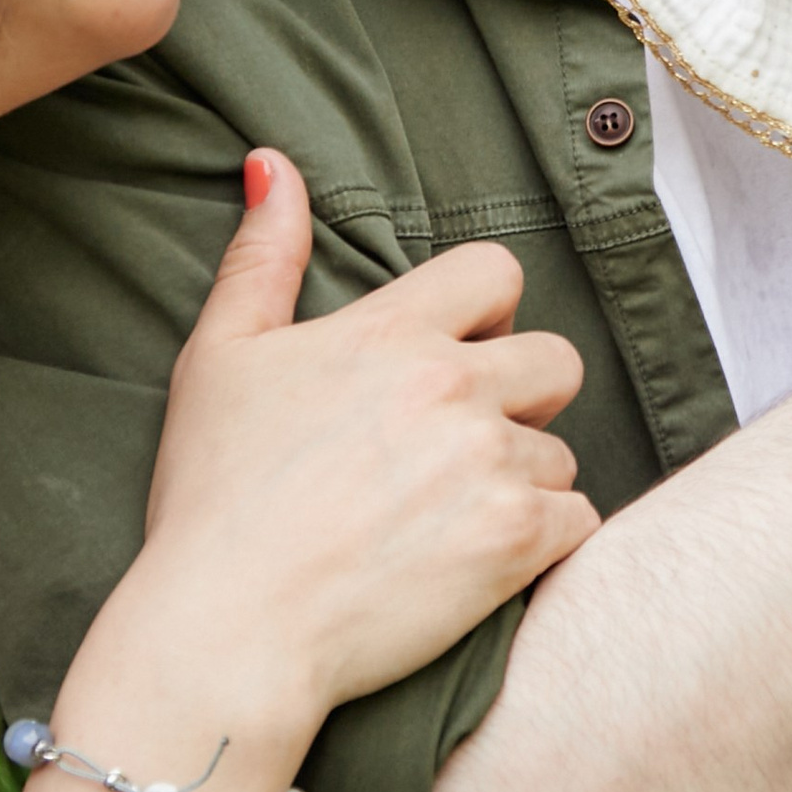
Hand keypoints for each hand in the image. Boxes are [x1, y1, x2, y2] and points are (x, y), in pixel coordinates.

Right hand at [118, 152, 597, 717]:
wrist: (229, 628)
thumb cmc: (214, 499)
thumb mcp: (220, 359)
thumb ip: (260, 256)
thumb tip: (271, 163)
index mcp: (389, 333)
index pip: (497, 273)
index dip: (487, 313)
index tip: (454, 358)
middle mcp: (451, 385)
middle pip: (557, 359)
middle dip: (523, 398)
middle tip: (462, 446)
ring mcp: (489, 463)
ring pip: (561, 451)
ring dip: (523, 481)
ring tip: (448, 520)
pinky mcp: (516, 541)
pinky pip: (577, 520)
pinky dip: (543, 542)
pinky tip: (477, 562)